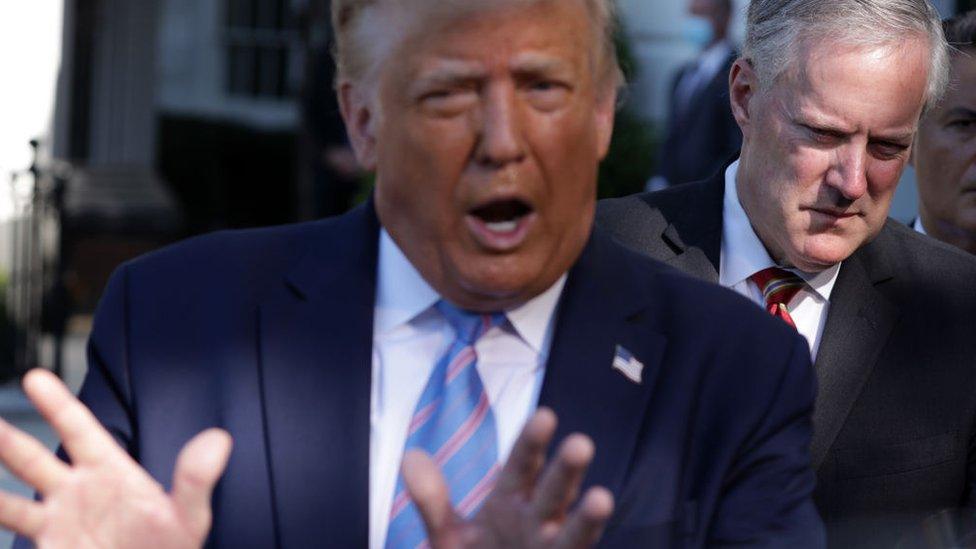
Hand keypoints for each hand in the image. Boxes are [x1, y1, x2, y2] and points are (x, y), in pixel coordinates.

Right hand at [0, 369, 231, 547]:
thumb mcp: (188, 517)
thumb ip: (196, 480)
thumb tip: (219, 439)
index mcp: (109, 471)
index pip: (79, 428)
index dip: (57, 403)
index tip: (35, 376)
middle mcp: (76, 492)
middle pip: (31, 459)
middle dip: (7, 440)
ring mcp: (57, 522)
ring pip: (10, 502)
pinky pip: (13, 536)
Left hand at [402, 408, 613, 547]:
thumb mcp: (448, 535)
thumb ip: (433, 500)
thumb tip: (410, 455)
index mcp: (513, 499)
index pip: (522, 464)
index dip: (532, 442)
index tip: (545, 415)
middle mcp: (539, 520)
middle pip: (554, 490)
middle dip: (566, 469)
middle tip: (580, 442)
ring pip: (573, 532)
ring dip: (587, 517)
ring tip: (601, 497)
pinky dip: (581, 540)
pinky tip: (595, 518)